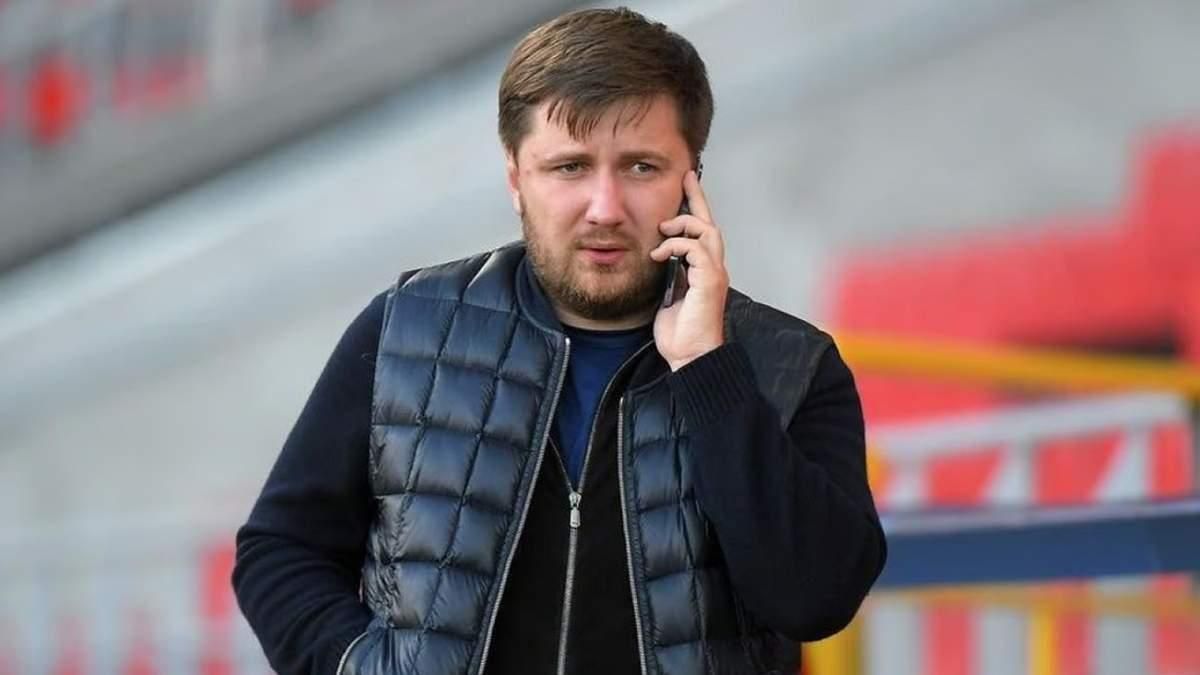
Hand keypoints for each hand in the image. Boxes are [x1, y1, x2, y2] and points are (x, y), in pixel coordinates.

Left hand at [650, 170, 728, 370]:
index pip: (703, 233)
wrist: (691, 357)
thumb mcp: (668, 296)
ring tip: (663, 229)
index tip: (686, 185)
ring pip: (707, 232)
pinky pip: (696, 250)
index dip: (696, 208)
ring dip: (683, 225)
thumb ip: (670, 274)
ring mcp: (714, 274)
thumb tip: (659, 257)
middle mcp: (714, 269)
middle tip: (685, 179)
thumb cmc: (681, 333)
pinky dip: (676, 246)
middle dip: (697, 198)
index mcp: (705, 271)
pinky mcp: (710, 282)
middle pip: (710, 224)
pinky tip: (659, 254)